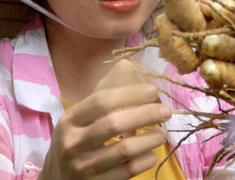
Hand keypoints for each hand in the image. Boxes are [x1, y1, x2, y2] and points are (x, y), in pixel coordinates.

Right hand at [39, 60, 171, 179]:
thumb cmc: (75, 141)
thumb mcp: (81, 117)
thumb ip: (105, 91)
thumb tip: (126, 65)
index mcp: (69, 120)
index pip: (101, 101)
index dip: (129, 93)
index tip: (152, 91)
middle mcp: (73, 143)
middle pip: (114, 123)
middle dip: (145, 114)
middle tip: (165, 111)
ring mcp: (83, 167)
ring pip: (124, 150)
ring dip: (149, 139)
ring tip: (163, 133)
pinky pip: (127, 171)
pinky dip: (144, 160)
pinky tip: (151, 154)